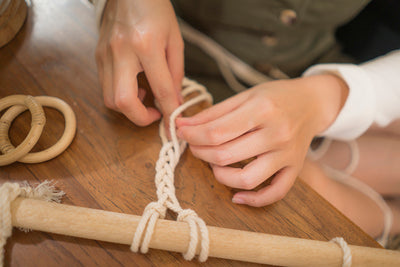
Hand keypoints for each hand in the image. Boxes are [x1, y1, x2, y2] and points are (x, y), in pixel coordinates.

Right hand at [96, 0, 183, 125]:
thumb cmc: (156, 10)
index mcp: (147, 44)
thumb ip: (176, 72)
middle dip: (140, 118)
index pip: (161, 88)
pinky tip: (134, 84)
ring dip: (129, 107)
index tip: (173, 125)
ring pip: (109, 98)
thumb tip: (175, 100)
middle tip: (155, 114)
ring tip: (145, 95)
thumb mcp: (175, 39)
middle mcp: (122, 51)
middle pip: (123, 101)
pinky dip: (121, 94)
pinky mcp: (97, 56)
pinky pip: (106, 86)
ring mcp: (105, 54)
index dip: (170, 111)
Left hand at [176, 75, 347, 206]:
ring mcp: (287, 155)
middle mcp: (277, 134)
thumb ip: (212, 113)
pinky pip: (274, 193)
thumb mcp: (244, 96)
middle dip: (200, 152)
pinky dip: (253, 200)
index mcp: (262, 110)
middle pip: (225, 155)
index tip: (182, 132)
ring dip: (220, 175)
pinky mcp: (294, 169)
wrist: (312, 103)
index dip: (192, 135)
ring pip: (246, 179)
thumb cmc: (276, 96)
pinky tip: (237, 195)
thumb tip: (181, 125)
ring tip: (214, 163)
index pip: (216, 132)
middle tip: (195, 144)